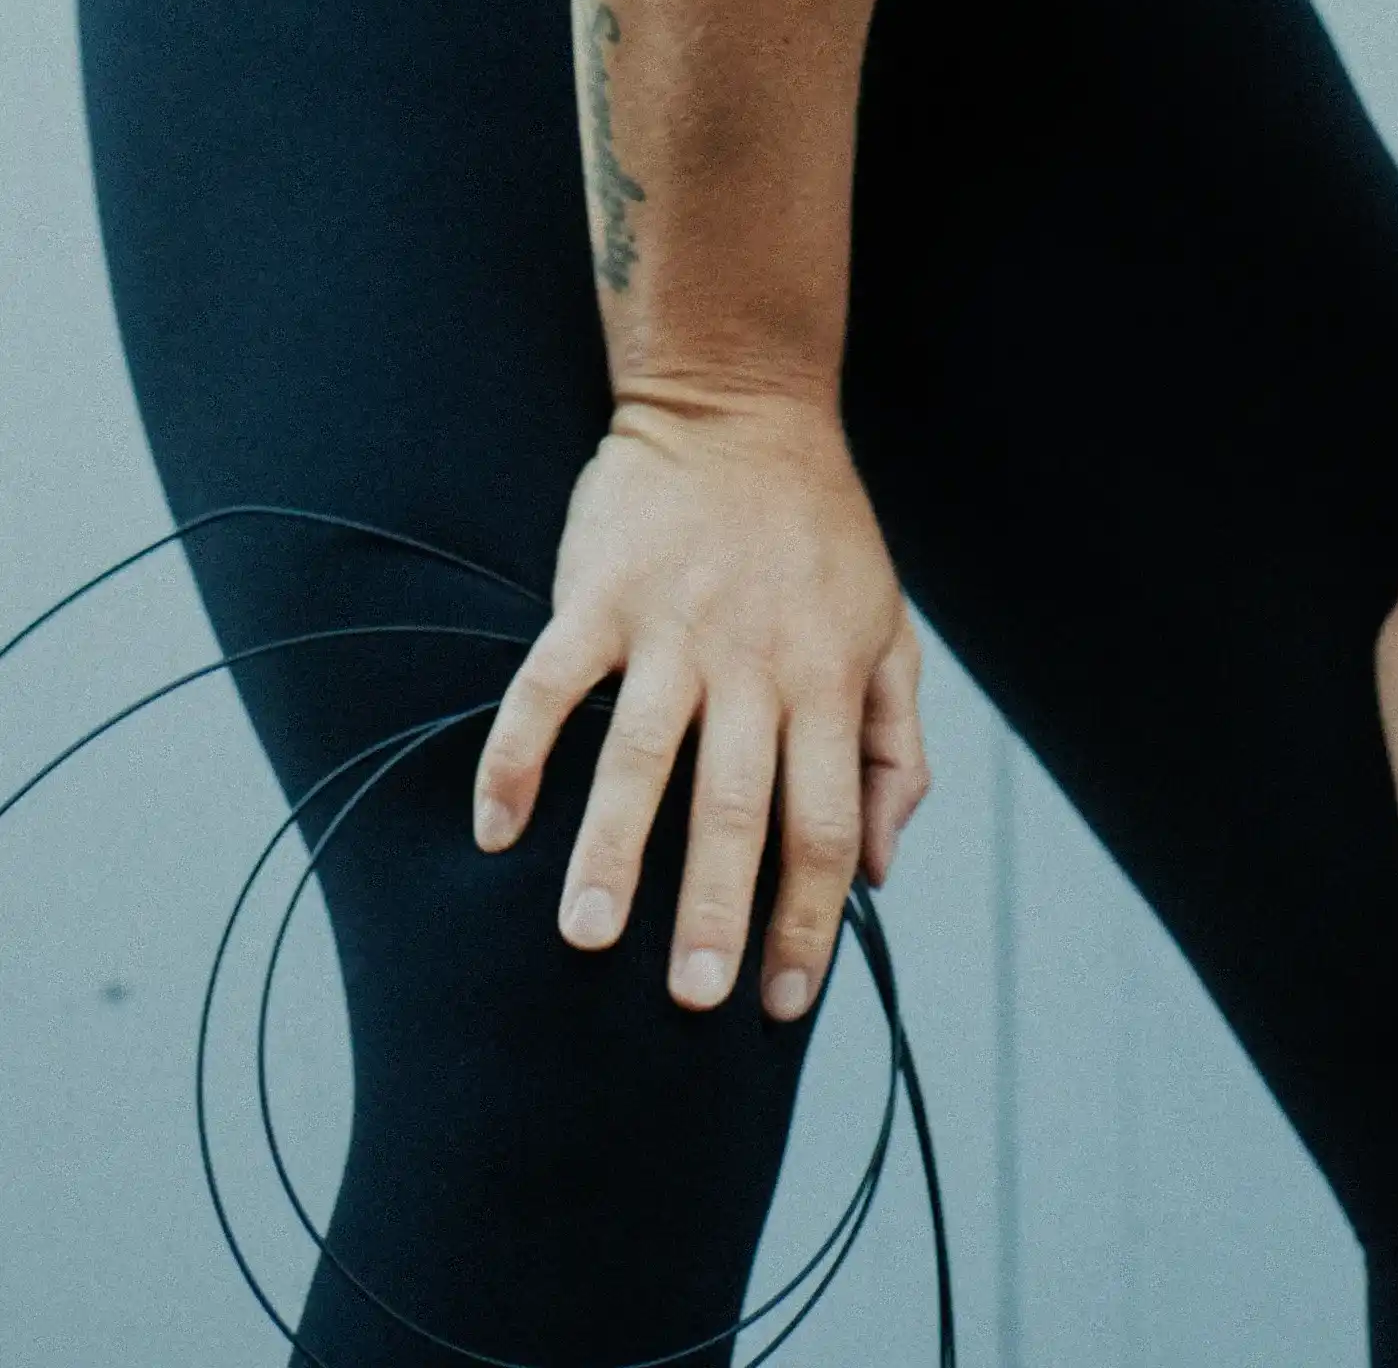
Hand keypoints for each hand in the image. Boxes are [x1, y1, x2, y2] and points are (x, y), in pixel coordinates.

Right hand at [469, 390, 928, 1020]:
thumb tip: (883, 867)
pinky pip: (550, 684)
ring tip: (586, 937)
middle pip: (738, 803)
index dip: (808, 919)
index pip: (826, 822)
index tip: (783, 1004)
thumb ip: (894, 747)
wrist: (742, 402)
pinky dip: (518, 756)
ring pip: (641, 756)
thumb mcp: (889, 627)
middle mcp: (754, 659)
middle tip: (692, 1001)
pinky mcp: (599, 593)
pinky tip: (494, 830)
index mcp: (830, 676)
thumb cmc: (821, 534)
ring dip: (612, 850)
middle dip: (715, 909)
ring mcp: (672, 625)